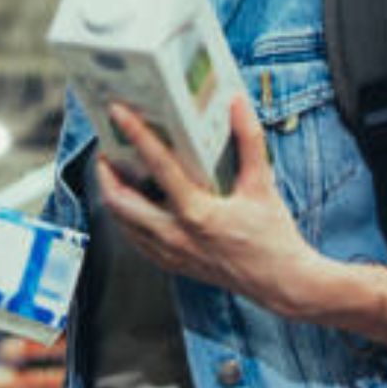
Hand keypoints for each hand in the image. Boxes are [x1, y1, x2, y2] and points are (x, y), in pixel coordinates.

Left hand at [95, 96, 327, 318]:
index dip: (136, 135)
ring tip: (114, 172)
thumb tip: (238, 105)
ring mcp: (171, 253)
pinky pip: (135, 239)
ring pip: (122, 222)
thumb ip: (249, 140)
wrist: (280, 282)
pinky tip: (134, 204)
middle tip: (106, 149)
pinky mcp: (171, 264)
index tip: (120, 113)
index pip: (158, 166)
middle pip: (121, 202)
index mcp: (198, 213)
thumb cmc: (273, 236)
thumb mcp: (262, 184)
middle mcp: (177, 235)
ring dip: (113, 195)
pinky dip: (127, 218)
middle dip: (106, 173)